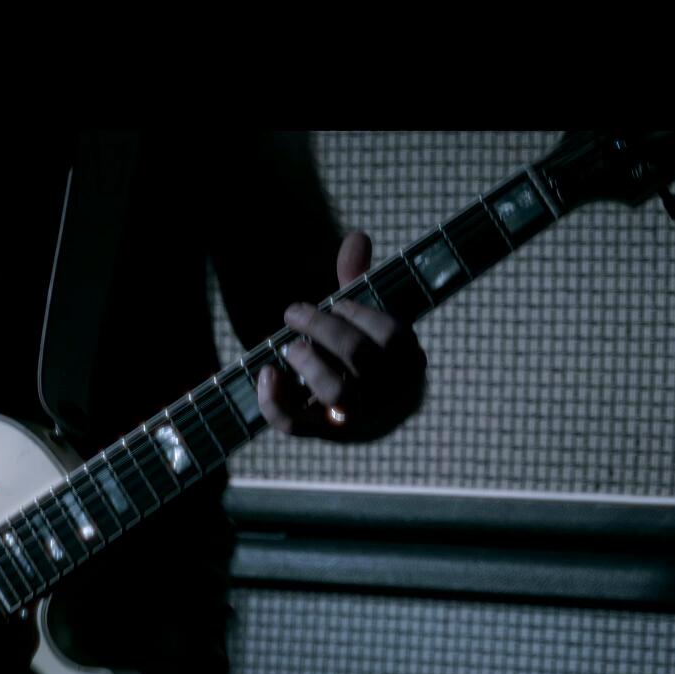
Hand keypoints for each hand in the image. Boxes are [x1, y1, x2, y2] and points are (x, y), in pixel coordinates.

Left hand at [257, 231, 427, 441]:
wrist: (364, 412)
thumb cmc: (363, 354)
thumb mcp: (364, 317)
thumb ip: (359, 280)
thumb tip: (357, 238)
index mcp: (409, 363)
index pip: (391, 335)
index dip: (359, 314)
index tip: (336, 304)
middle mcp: (390, 395)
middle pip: (360, 359)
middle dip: (324, 329)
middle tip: (294, 313)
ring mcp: (358, 419)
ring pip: (336, 396)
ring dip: (310, 365)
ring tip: (291, 347)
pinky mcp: (324, 434)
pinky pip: (298, 426)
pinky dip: (275, 402)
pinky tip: (266, 374)